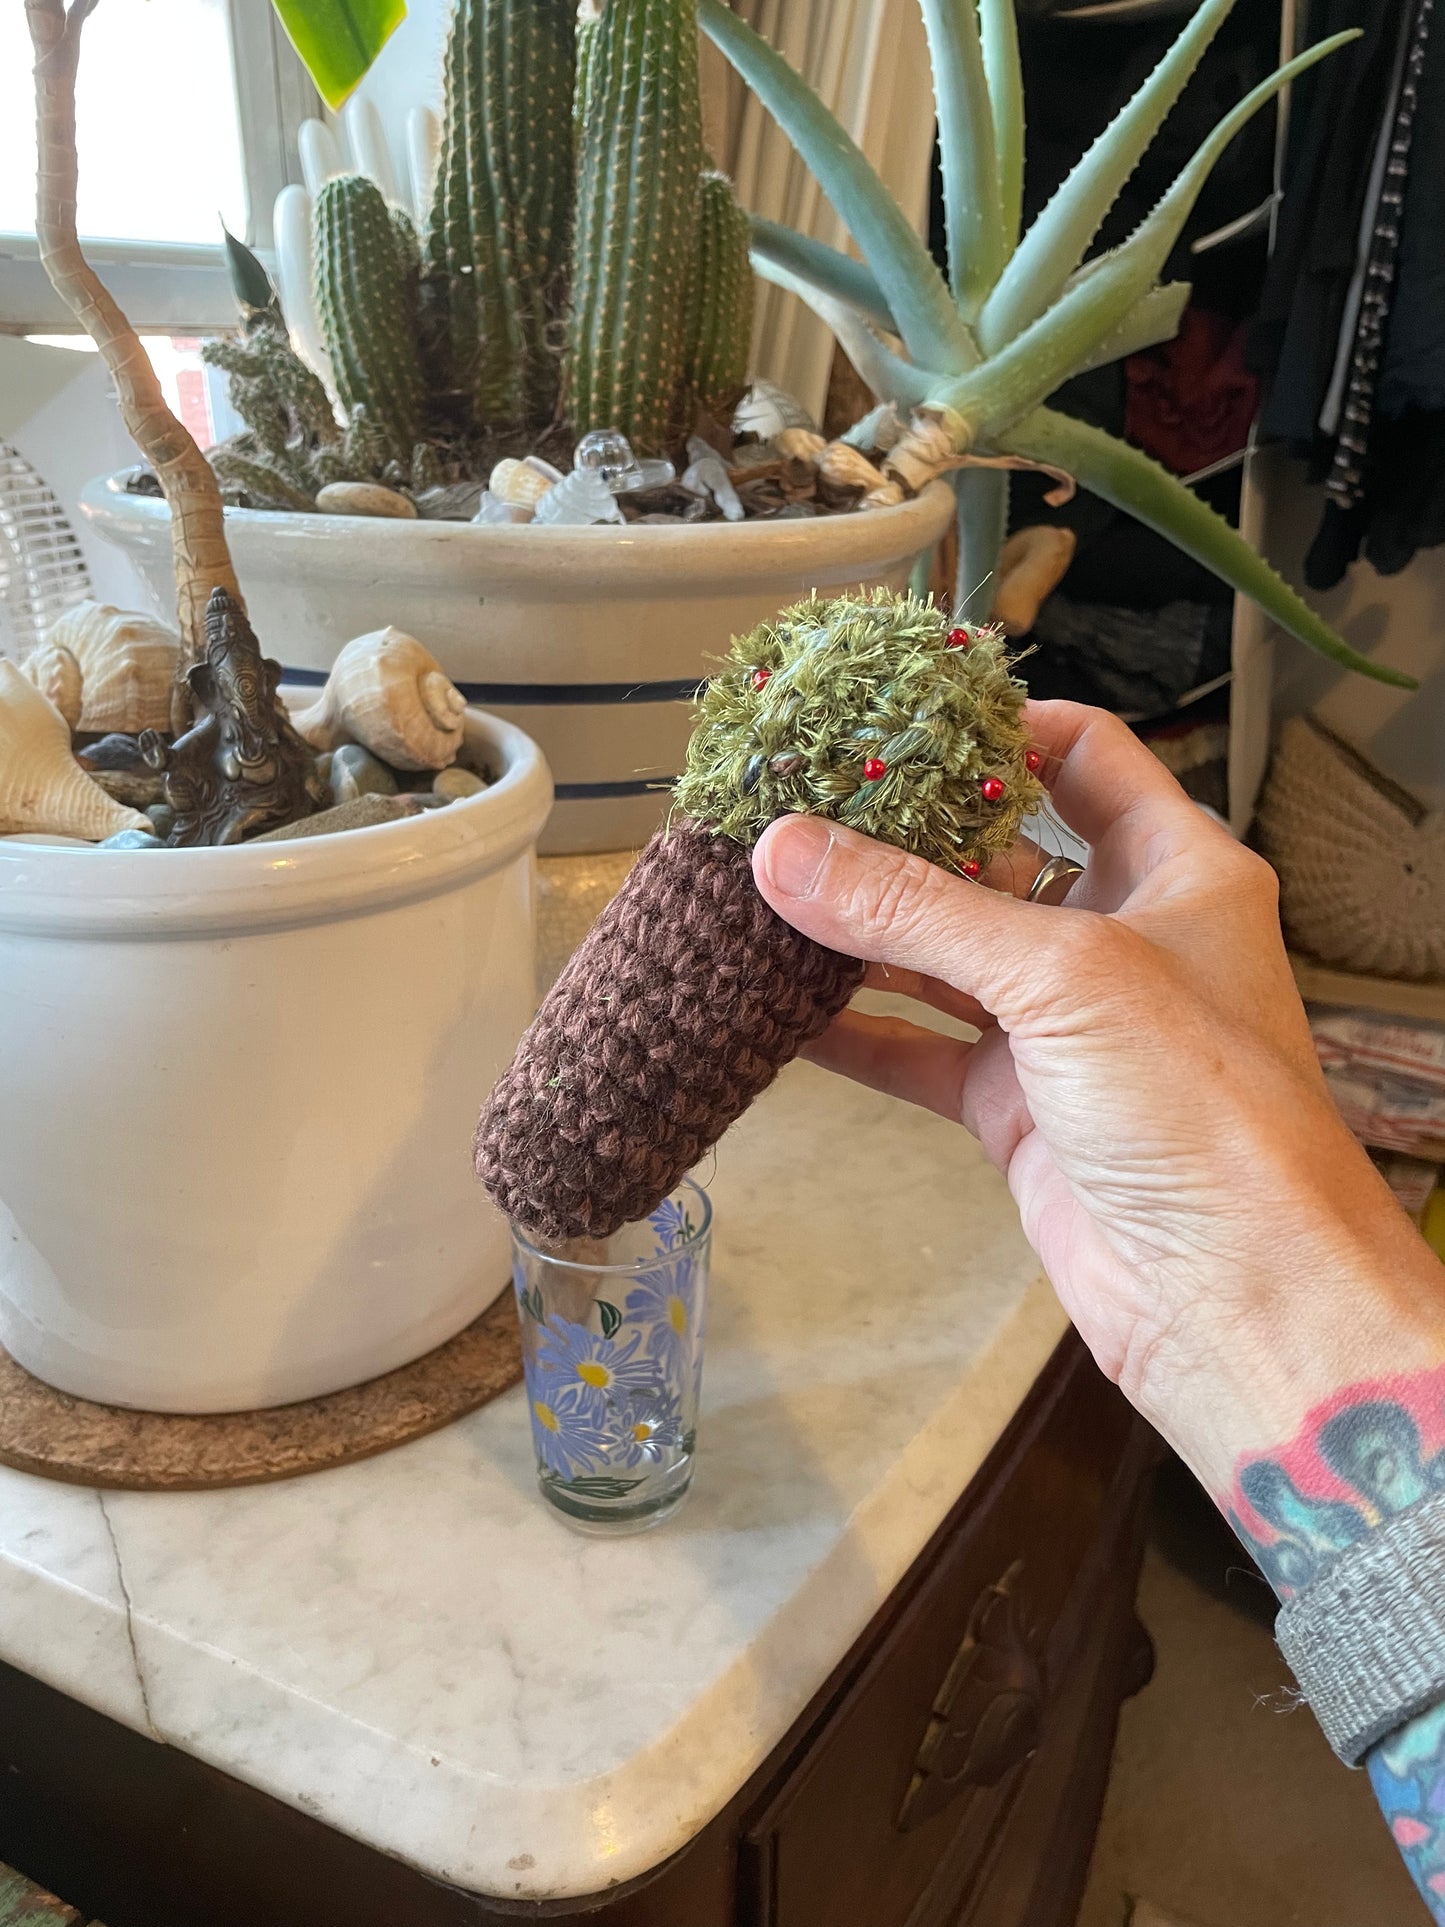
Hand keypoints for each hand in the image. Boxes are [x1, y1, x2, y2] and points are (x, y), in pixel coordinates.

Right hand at [752, 701, 1444, 1488]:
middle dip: (899, 836)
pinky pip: (921, 1049)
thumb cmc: (1200, 1108)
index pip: (1083, 757)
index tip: (890, 721)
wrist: (1233, 1294)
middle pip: (994, 856)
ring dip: (862, 933)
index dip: (996, 729)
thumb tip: (782, 849)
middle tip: (793, 805)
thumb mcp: (1060, 975)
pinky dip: (856, 1031)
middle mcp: (1120, 936)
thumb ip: (914, 910)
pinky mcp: (1018, 1106)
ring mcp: (1064, 1026)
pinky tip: (779, 1008)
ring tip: (762, 894)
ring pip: (946, 955)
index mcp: (1174, 870)